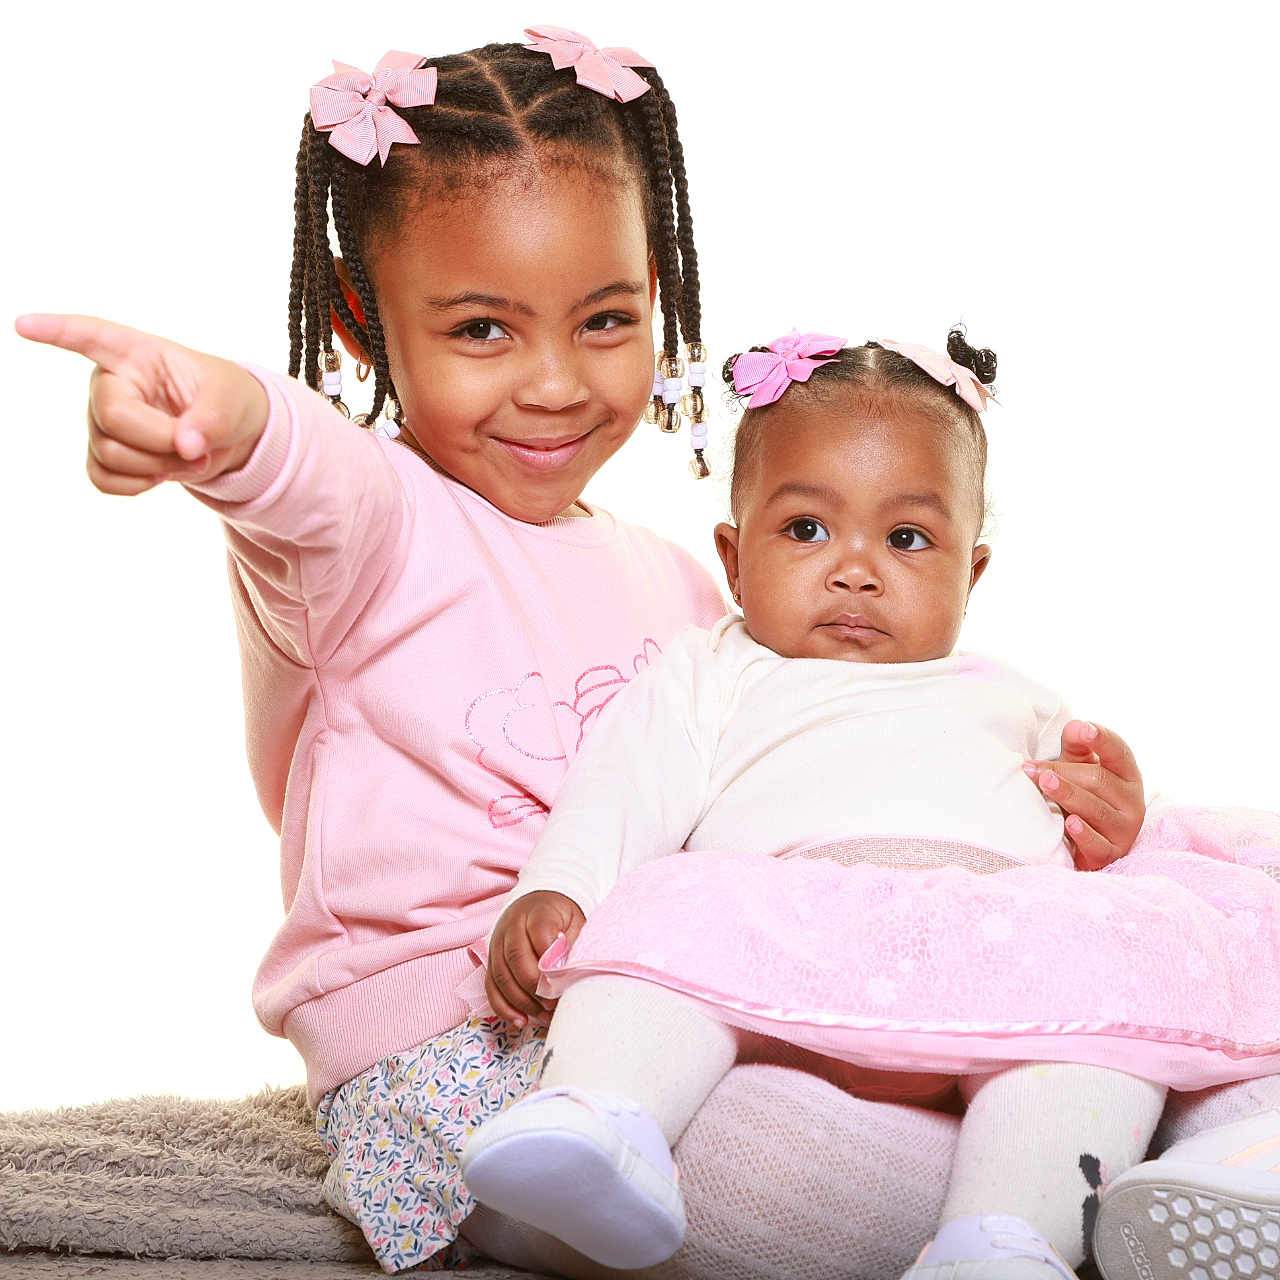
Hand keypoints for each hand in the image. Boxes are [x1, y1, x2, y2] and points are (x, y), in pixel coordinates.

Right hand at [15, 313, 268, 493]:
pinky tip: (162, 474)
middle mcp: (111, 384)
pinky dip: (138, 485)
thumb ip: (213, 418)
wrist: (231, 437)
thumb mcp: (233, 399)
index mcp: (138, 354)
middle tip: (196, 447)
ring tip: (191, 458)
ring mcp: (102, 420)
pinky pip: (103, 478)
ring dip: (157, 466)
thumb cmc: (227, 401)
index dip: (57, 331)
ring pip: (108, 452)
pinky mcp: (106, 453)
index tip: (24, 325)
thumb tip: (185, 446)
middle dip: (159, 440)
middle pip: (112, 416)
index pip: (92, 336)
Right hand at [485, 891, 586, 1027]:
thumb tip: (570, 976)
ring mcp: (498, 943)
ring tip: (543, 1016)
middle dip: (535, 986)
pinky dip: (504, 1007)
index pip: (540, 934)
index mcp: (537, 912)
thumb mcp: (576, 923)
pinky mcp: (491, 961)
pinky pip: (491, 986)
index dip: (550, 962)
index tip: (562, 983)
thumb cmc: (562, 918)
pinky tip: (521, 1020)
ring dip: (521, 1002)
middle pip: (516, 958)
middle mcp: (512, 926)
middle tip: (553, 1003)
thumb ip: (573, 946)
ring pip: (501, 976)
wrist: (539, 903)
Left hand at [1025, 721, 1144, 870]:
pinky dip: (1083, 834)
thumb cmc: (1083, 795)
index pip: (1119, 752)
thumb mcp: (1080, 767)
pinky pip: (1097, 844)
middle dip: (1063, 772)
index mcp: (1127, 774)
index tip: (1084, 729)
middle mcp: (1132, 801)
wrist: (1087, 843)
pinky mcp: (1111, 854)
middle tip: (1030, 768)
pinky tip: (1070, 823)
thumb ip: (1077, 745)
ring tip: (1043, 782)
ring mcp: (1124, 829)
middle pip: (1098, 780)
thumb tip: (1076, 725)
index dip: (1102, 739)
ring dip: (1067, 794)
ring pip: (1094, 809)